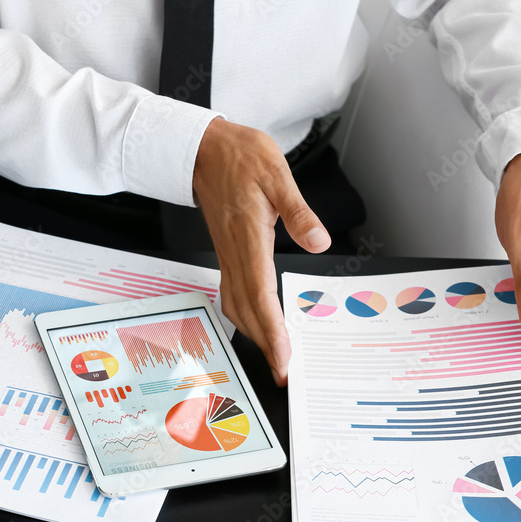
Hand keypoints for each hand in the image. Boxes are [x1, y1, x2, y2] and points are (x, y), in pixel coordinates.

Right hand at [193, 118, 330, 385]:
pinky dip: (246, 314)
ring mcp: (227, 254)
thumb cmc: (239, 157)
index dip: (272, 330)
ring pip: (237, 305)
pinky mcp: (226, 251)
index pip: (261, 294)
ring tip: (273, 354)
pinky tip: (256, 321)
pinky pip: (233, 292)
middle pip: (248, 309)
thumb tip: (318, 241)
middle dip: (266, 345)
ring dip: (255, 333)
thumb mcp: (277, 175)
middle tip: (283, 372)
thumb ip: (298, 212)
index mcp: (249, 236)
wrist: (202, 149)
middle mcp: (235, 252)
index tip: (282, 356)